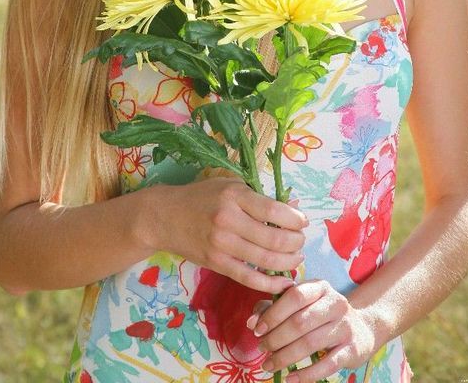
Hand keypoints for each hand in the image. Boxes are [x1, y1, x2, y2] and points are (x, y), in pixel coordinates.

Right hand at [157, 178, 307, 293]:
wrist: (164, 217)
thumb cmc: (200, 197)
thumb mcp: (229, 185)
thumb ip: (258, 196)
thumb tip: (293, 208)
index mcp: (234, 195)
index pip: (273, 210)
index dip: (295, 219)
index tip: (302, 222)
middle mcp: (229, 219)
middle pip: (274, 238)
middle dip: (296, 242)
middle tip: (301, 241)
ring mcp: (222, 244)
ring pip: (265, 260)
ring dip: (288, 262)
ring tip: (297, 257)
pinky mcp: (216, 263)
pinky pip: (248, 278)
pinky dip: (270, 283)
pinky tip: (284, 281)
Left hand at [246, 279, 377, 380]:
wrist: (362, 328)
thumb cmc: (322, 314)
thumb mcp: (303, 304)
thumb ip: (275, 308)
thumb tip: (251, 321)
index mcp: (320, 287)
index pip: (295, 295)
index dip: (274, 313)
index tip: (257, 329)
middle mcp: (335, 303)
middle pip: (300, 322)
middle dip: (276, 338)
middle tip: (262, 348)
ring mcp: (345, 326)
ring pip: (310, 343)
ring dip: (285, 357)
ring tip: (268, 365)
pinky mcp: (353, 349)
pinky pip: (327, 365)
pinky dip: (306, 375)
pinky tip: (290, 379)